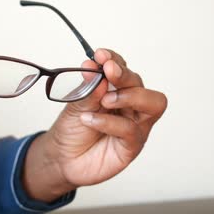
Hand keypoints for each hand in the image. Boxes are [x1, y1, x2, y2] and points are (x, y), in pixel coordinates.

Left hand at [23, 48, 166, 201]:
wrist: (62, 158)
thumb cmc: (72, 129)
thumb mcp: (75, 104)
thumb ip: (88, 88)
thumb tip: (94, 68)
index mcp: (116, 91)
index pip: (124, 69)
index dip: (114, 59)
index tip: (100, 55)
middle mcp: (130, 106)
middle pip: (140, 84)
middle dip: (125, 74)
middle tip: (108, 71)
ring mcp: (134, 125)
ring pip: (152, 104)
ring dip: (127, 96)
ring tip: (103, 100)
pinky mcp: (132, 146)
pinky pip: (130, 129)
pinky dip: (109, 121)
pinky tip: (90, 119)